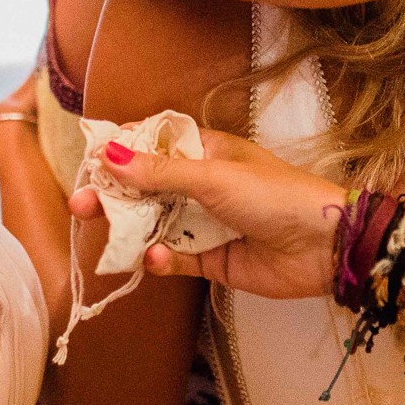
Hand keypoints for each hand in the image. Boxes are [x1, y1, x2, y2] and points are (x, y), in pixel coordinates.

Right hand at [69, 131, 341, 297]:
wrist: (323, 246)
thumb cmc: (275, 195)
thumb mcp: (214, 175)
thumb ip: (161, 171)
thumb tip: (109, 153)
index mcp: (208, 152)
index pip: (155, 145)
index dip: (122, 150)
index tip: (90, 158)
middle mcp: (203, 185)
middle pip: (146, 188)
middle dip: (114, 195)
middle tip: (81, 204)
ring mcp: (207, 223)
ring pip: (155, 225)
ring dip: (131, 230)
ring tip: (107, 235)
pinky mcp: (213, 259)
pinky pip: (176, 258)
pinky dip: (162, 259)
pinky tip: (154, 259)